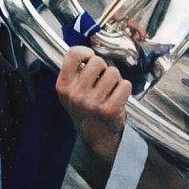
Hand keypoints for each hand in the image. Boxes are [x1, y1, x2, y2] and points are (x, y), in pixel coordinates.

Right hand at [56, 47, 131, 164]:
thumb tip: (88, 51)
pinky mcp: (110, 110)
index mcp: (63, 86)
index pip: (73, 54)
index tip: (90, 58)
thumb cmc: (85, 108)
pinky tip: (117, 98)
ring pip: (113, 72)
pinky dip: (124, 89)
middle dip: (103, 68)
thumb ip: (75, 70)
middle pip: (98, 61)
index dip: (86, 52)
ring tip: (109, 91)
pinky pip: (125, 85)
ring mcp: (92, 103)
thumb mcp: (70, 90)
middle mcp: (75, 95)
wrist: (96, 137)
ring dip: (115, 79)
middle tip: (101, 81)